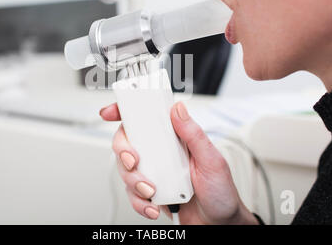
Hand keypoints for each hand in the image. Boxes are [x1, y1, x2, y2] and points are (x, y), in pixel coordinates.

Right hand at [100, 101, 258, 224]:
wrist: (219, 223)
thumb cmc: (220, 191)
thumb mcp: (211, 159)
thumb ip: (193, 134)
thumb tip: (178, 109)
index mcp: (174, 138)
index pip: (147, 118)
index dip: (125, 111)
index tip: (110, 112)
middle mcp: (160, 153)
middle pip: (126, 142)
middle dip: (123, 152)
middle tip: (134, 162)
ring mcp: (153, 172)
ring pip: (125, 169)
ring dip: (134, 181)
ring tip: (152, 191)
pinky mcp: (149, 192)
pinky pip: (132, 194)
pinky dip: (139, 202)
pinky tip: (153, 205)